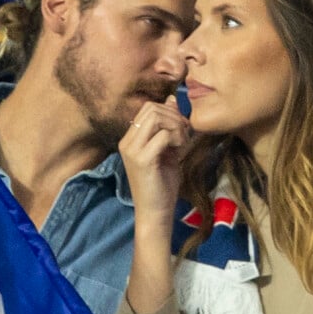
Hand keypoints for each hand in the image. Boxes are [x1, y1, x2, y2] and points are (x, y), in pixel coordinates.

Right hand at [120, 96, 190, 313]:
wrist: (155, 213)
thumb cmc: (162, 186)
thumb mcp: (168, 151)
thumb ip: (169, 128)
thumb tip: (172, 100)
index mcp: (130, 139)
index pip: (148, 108)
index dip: (169, 111)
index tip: (182, 127)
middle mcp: (127, 142)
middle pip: (152, 108)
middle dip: (174, 116)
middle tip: (185, 134)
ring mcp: (132, 150)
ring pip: (157, 117)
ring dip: (176, 126)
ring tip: (183, 142)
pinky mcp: (142, 160)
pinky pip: (163, 135)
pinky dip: (177, 138)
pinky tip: (180, 151)